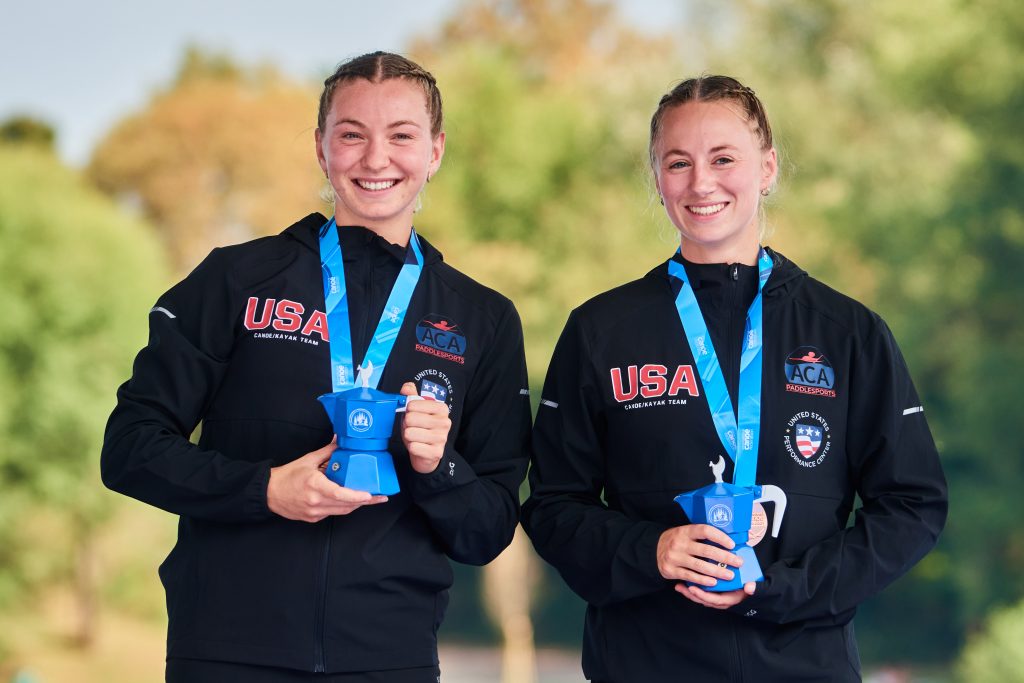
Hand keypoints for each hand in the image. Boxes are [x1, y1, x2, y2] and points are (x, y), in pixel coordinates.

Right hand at [267, 438, 387, 521]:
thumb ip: (328, 451)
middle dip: (365, 501)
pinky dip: (343, 507)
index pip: (340, 494)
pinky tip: (350, 501)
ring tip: (370, 499)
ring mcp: (314, 512)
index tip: (370, 495)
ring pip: (341, 511)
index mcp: (315, 486)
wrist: (269, 492)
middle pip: (346, 505)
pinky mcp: (313, 518)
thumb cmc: (287, 476)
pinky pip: (332, 513)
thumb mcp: (308, 460)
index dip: (357, 496)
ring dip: (356, 505)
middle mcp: (315, 501)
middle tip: (380, 496)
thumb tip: (340, 439)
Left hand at [399, 382, 450, 473]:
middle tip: (413, 428)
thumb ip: (412, 396)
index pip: (412, 404)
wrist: (427, 453)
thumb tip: (407, 387)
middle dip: (406, 424)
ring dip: (408, 436)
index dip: (408, 411)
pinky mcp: (436, 452)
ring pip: (410, 433)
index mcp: (441, 408)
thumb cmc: (421, 428)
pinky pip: (413, 447)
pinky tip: (418, 447)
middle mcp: (445, 422)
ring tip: (415, 437)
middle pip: (410, 418)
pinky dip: (411, 447)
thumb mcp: (416, 410)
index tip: (414, 415)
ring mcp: (442, 438)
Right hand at [657, 524, 742, 587]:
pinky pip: (690, 576)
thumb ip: (702, 536)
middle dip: (725, 557)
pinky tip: (714, 582)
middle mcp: (679, 543)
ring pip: (700, 566)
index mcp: (685, 531)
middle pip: (706, 550)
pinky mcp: (671, 570)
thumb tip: (731, 539)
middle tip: (738, 562)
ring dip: (717, 571)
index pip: (705, 531)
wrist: (654, 550)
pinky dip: (703, 580)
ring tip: (730, 575)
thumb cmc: (678, 540)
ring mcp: (674, 557)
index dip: (720, 537)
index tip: (732, 544)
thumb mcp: (686, 532)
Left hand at [678, 581, 755, 608]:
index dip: (703, 595)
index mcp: (730, 599)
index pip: (714, 600)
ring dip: (690, 592)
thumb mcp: (753, 587)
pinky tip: (685, 582)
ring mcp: (717, 598)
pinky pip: (703, 593)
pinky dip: (694, 589)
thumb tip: (750, 587)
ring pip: (701, 597)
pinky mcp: (714, 593)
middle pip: (704, 600)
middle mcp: (722, 601)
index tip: (692, 589)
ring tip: (679, 586)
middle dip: (691, 595)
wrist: (752, 588)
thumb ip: (753, 588)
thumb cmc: (751, 587)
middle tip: (680, 587)